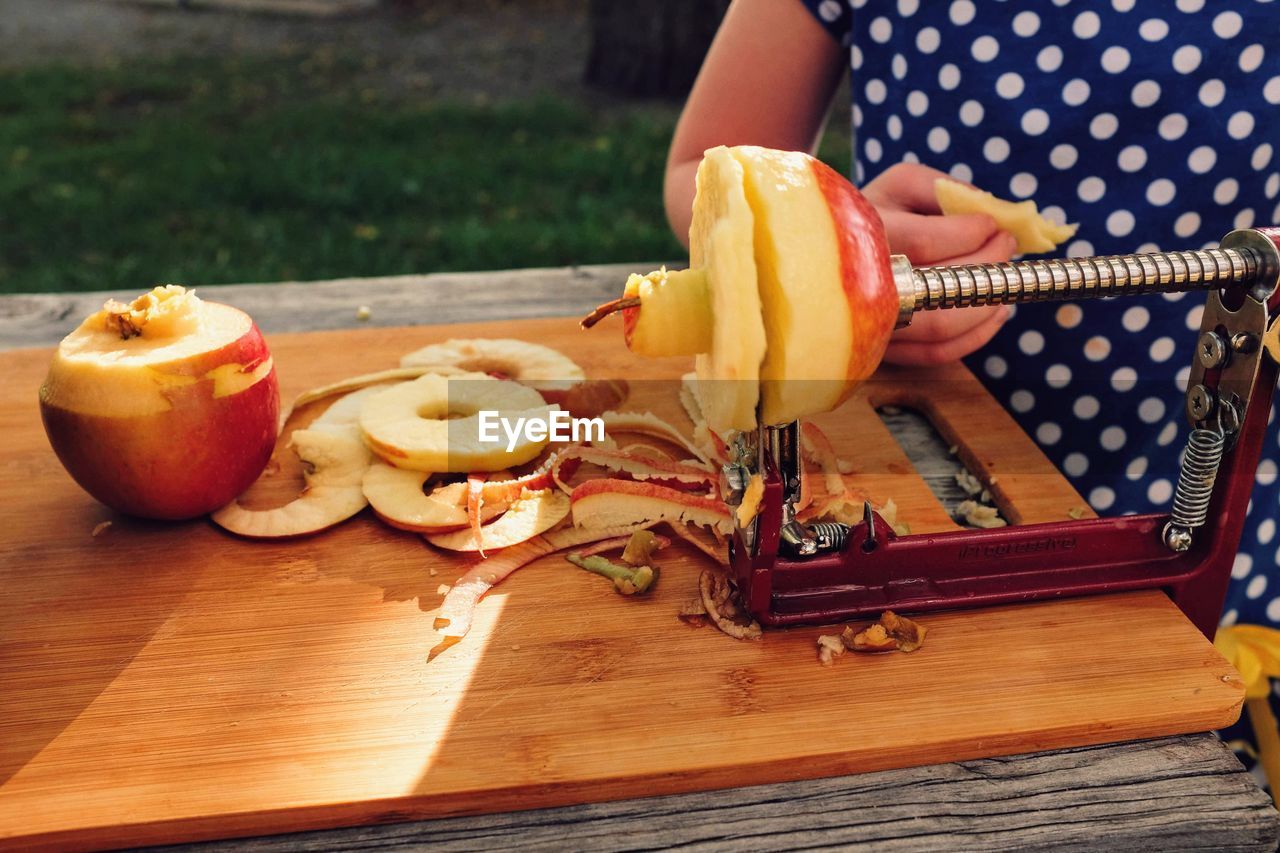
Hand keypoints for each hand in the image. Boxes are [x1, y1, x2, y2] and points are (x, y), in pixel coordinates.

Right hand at [863, 163, 1017, 365]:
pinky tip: (995, 310)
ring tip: (1005, 277)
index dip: (971, 233)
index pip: (926, 241)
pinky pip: (936, 354)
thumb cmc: (876, 213)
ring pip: (943, 326)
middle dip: (989, 264)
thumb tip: (989, 213)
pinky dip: (977, 335)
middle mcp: (863, 285)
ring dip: (989, 302)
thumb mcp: (901, 184)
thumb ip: (943, 188)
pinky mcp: (885, 350)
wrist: (830, 255)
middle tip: (1006, 244)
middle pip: (940, 287)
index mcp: (863, 236)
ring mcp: (873, 324)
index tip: (992, 224)